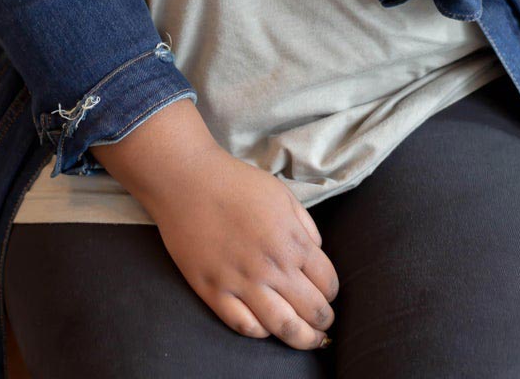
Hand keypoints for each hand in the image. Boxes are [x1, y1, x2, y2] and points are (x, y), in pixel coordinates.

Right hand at [148, 143, 337, 350]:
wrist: (188, 181)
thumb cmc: (236, 183)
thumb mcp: (282, 194)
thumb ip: (304, 225)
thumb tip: (316, 251)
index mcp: (292, 241)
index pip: (328, 282)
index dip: (332, 291)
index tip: (328, 293)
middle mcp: (272, 267)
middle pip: (312, 309)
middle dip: (324, 320)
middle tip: (324, 324)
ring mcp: (242, 282)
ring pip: (283, 327)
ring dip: (302, 338)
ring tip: (308, 339)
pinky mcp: (214, 292)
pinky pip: (244, 326)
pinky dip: (261, 333)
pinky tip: (267, 328)